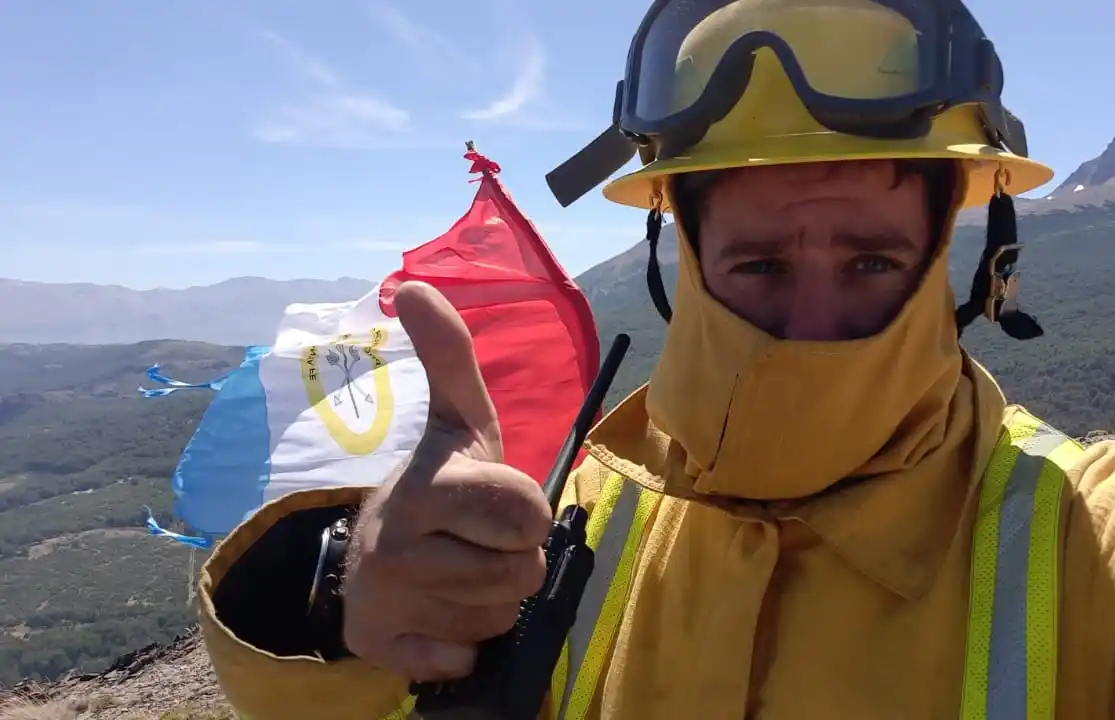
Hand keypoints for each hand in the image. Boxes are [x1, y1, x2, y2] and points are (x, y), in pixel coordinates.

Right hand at [342, 281, 551, 680]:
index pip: (527, 515)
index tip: (500, 505)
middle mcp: (396, 540)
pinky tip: (437, 614)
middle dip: (515, 562)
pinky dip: (460, 645)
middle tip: (481, 542)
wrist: (374, 552)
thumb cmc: (442, 485)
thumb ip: (451, 356)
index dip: (528, 516)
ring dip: (490, 602)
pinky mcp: (376, 644)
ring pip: (497, 618)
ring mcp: (383, 596)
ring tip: (456, 572)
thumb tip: (413, 284)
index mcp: (428, 483)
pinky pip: (461, 660)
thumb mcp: (458, 421)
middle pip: (521, 574)